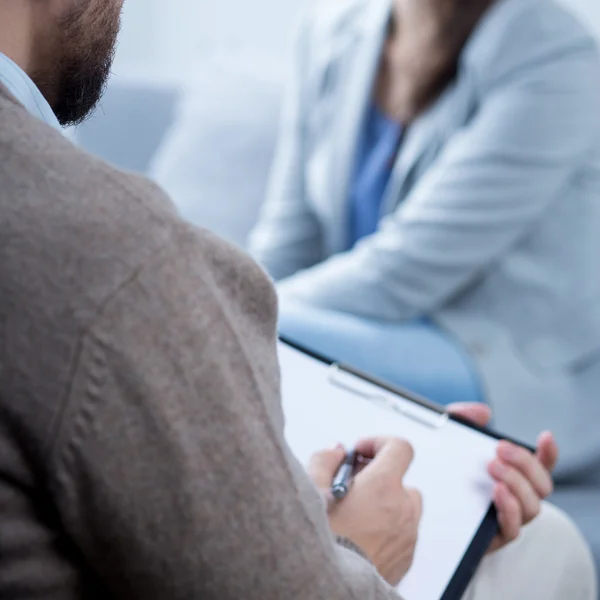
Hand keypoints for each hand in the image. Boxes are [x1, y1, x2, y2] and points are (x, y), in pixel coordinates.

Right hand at [308, 438, 421, 585]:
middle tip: (352, 485)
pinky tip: (361, 536)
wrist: (326, 588)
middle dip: (379, 479)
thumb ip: (325, 461)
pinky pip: (403, 535)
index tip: (361, 451)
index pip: (400, 448)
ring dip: (385, 505)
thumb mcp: (311, 490)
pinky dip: (388, 530)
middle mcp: (402, 510)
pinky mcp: (406, 561)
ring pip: (404, 509)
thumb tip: (336, 452)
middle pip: (402, 480)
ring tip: (356, 515)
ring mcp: (407, 537)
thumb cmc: (322, 543)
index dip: (379, 443)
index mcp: (382, 487)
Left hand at [448, 403, 557, 551]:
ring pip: (532, 507)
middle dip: (525, 464)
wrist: (416, 509)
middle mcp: (516, 497)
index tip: (544, 436)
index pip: (541, 465)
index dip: (548, 452)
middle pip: (542, 485)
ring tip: (493, 468)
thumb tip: (484, 412)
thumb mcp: (447, 441)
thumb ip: (462, 420)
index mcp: (511, 474)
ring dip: (517, 484)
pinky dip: (510, 509)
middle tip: (500, 449)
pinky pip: (513, 529)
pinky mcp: (493, 536)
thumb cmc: (441, 470)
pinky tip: (497, 493)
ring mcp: (507, 517)